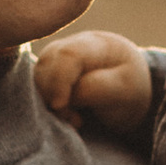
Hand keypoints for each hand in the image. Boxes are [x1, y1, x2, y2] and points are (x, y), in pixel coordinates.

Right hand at [32, 29, 152, 131]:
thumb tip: (68, 96)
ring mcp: (56, 58)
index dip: (60, 79)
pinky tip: (65, 114)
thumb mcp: (125, 89)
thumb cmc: (129, 87)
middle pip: (47, 64)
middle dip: (53, 95)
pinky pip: (36, 86)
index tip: (60, 106)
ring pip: (37, 76)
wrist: (127, 88)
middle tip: (75, 119)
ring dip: (48, 101)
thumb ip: (98, 88)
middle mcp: (72, 45)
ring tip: (74, 118)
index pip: (69, 54)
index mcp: (97, 45)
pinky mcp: (47, 72)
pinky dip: (46, 104)